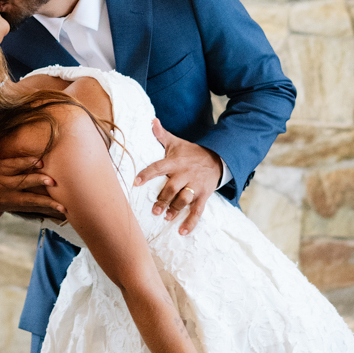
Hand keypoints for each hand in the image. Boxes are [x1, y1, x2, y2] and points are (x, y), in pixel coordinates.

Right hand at [0, 135, 65, 220]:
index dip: (25, 163)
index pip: (11, 166)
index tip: (40, 161)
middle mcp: (2, 186)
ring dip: (45, 202)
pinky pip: (30, 208)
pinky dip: (45, 209)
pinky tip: (60, 210)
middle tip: (52, 180)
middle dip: (37, 181)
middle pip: (21, 183)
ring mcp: (8, 198)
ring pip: (28, 200)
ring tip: (61, 205)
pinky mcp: (13, 207)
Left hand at [134, 119, 221, 235]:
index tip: (135, 182)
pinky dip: (191, 222)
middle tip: (154, 209)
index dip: (147, 174)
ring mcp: (195, 186)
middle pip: (172, 188)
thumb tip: (151, 120)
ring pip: (184, 200)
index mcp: (175, 162)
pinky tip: (183, 232)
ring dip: (175, 209)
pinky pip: (197, 211)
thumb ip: (162, 135)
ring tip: (166, 217)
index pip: (158, 167)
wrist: (217, 158)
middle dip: (163, 199)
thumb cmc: (191, 153)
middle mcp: (185, 174)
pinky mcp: (204, 195)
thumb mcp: (177, 143)